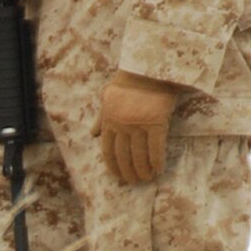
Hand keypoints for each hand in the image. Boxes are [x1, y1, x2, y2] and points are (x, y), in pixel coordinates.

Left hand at [93, 69, 179, 184]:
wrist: (148, 68)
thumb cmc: (128, 82)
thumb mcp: (107, 98)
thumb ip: (101, 118)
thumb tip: (93, 134)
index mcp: (109, 120)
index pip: (108, 150)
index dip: (113, 166)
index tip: (117, 176)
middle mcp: (122, 125)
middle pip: (123, 156)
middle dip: (128, 172)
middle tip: (133, 182)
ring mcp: (139, 124)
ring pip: (139, 155)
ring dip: (143, 170)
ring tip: (146, 178)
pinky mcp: (156, 123)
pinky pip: (156, 148)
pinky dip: (157, 161)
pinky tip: (158, 169)